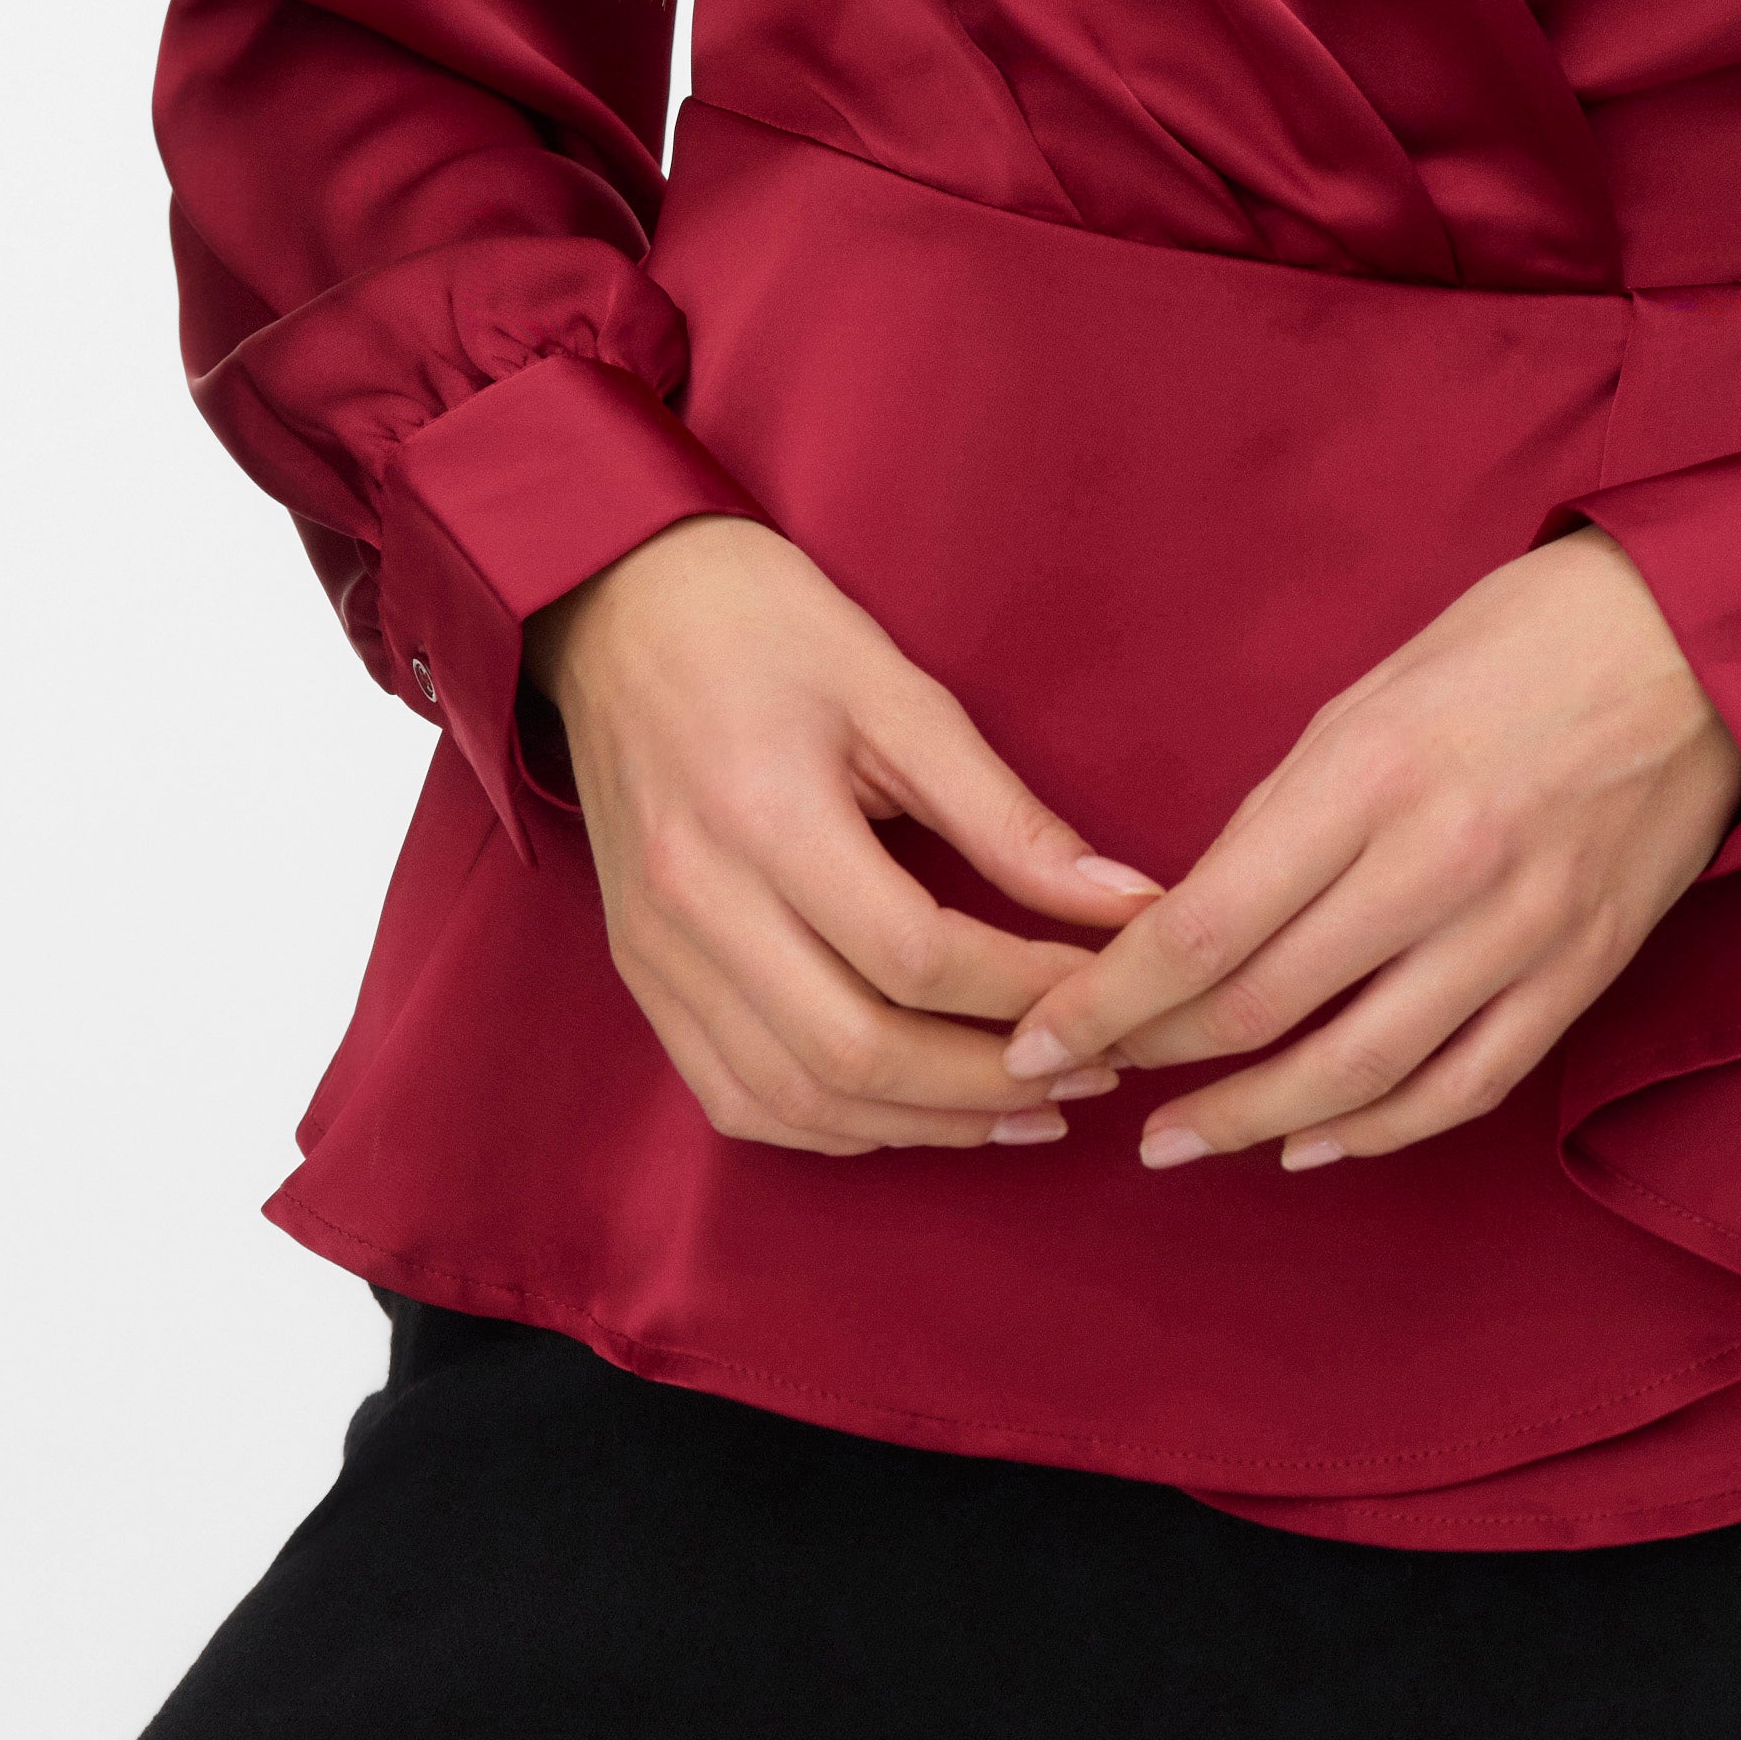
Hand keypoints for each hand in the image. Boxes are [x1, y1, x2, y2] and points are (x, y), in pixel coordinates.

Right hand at [528, 515, 1163, 1157]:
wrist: (618, 614)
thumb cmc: (767, 628)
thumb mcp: (900, 695)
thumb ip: (1007, 816)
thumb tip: (1123, 901)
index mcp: (764, 816)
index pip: (917, 955)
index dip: (1028, 990)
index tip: (1112, 986)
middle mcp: (697, 904)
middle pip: (855, 1052)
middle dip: (987, 1082)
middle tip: (1085, 1074)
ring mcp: (657, 953)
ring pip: (796, 1097)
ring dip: (921, 1123)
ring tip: (1021, 1110)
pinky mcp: (642, 976)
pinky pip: (735, 1096)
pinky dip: (833, 1125)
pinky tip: (912, 1112)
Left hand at [1000, 524, 1740, 1173]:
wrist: (1703, 642)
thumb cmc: (1518, 644)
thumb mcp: (1372, 695)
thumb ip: (1286, 812)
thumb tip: (1197, 917)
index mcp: (1374, 775)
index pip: (1207, 927)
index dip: (1111, 1000)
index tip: (1045, 1032)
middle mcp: (1442, 865)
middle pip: (1265, 1009)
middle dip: (1157, 1060)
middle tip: (1090, 1083)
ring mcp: (1518, 932)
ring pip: (1357, 1073)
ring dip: (1251, 1122)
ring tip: (1178, 1142)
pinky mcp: (1579, 973)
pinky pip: (1462, 1086)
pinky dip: (1377, 1133)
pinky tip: (1313, 1146)